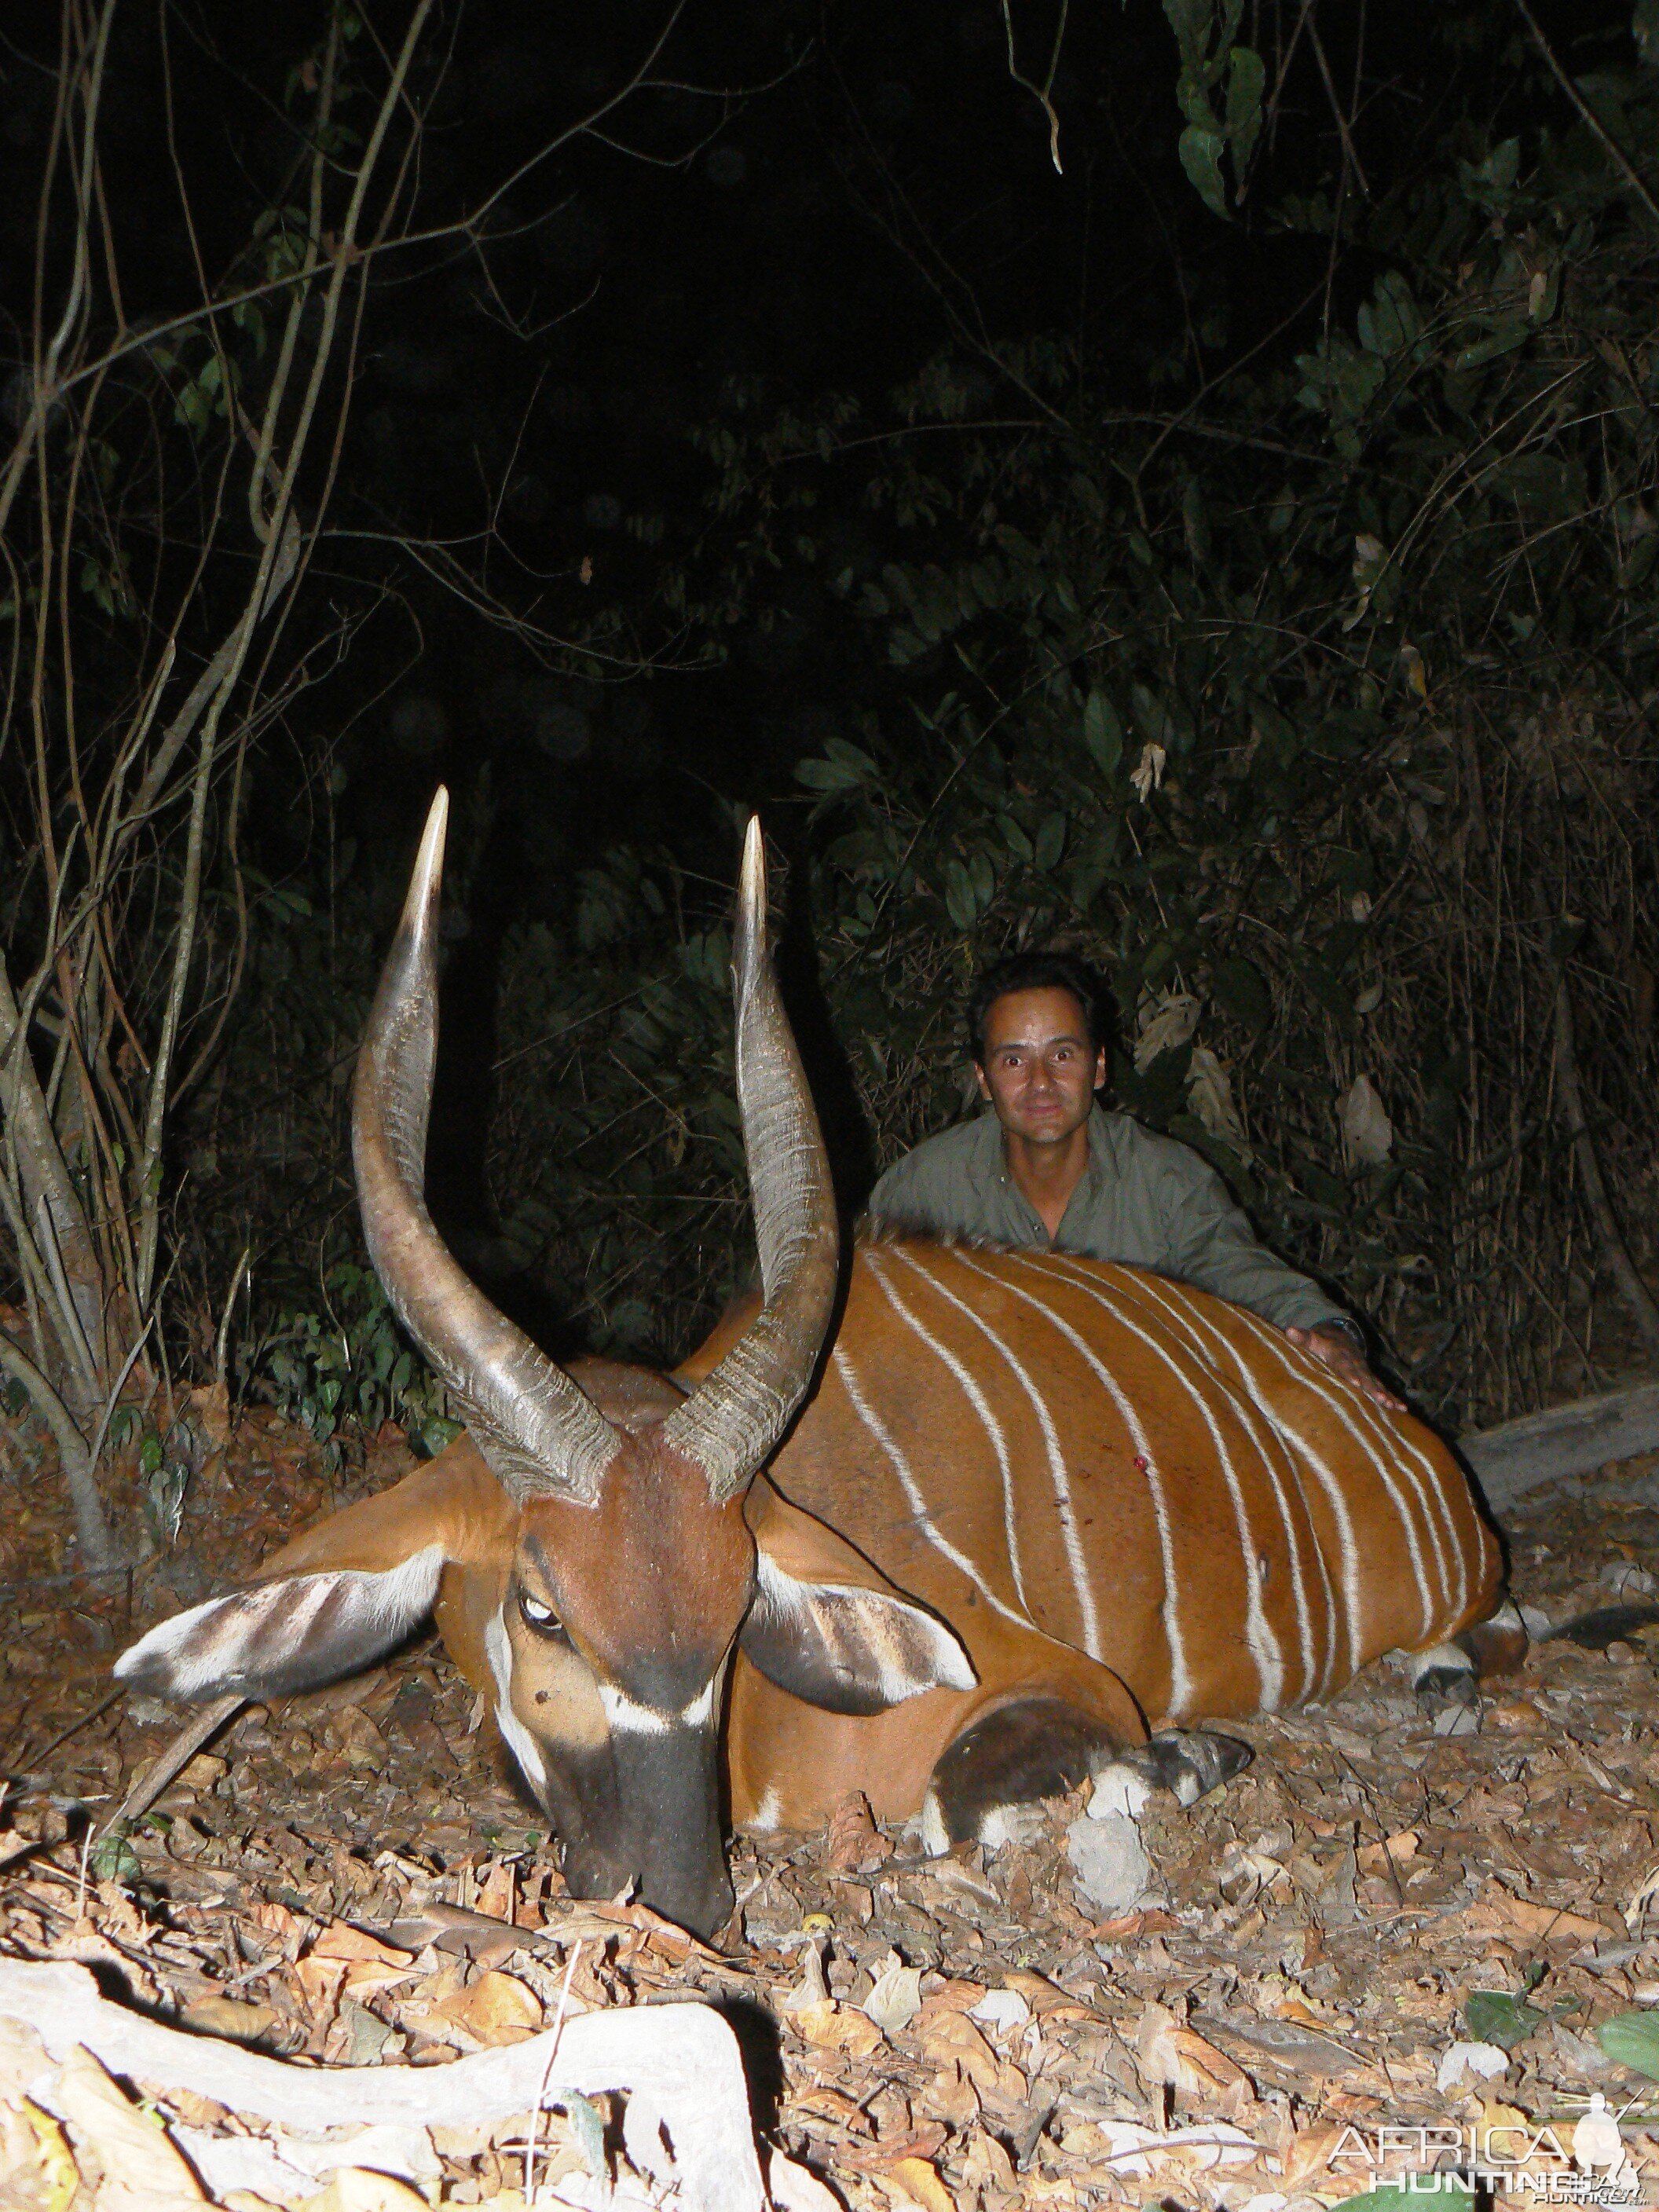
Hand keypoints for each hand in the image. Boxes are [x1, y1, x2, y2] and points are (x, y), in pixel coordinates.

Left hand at [1284, 1323, 1405, 1411]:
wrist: (1341, 1338)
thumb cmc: (1322, 1343)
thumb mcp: (1312, 1339)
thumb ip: (1302, 1338)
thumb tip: (1289, 1331)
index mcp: (1341, 1355)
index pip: (1344, 1365)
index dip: (1350, 1373)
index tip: (1356, 1383)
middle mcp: (1356, 1363)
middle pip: (1365, 1377)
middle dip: (1373, 1388)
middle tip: (1381, 1399)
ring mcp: (1365, 1371)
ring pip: (1377, 1383)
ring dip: (1386, 1395)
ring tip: (1394, 1406)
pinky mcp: (1371, 1378)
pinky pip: (1383, 1388)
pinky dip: (1393, 1397)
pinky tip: (1402, 1408)